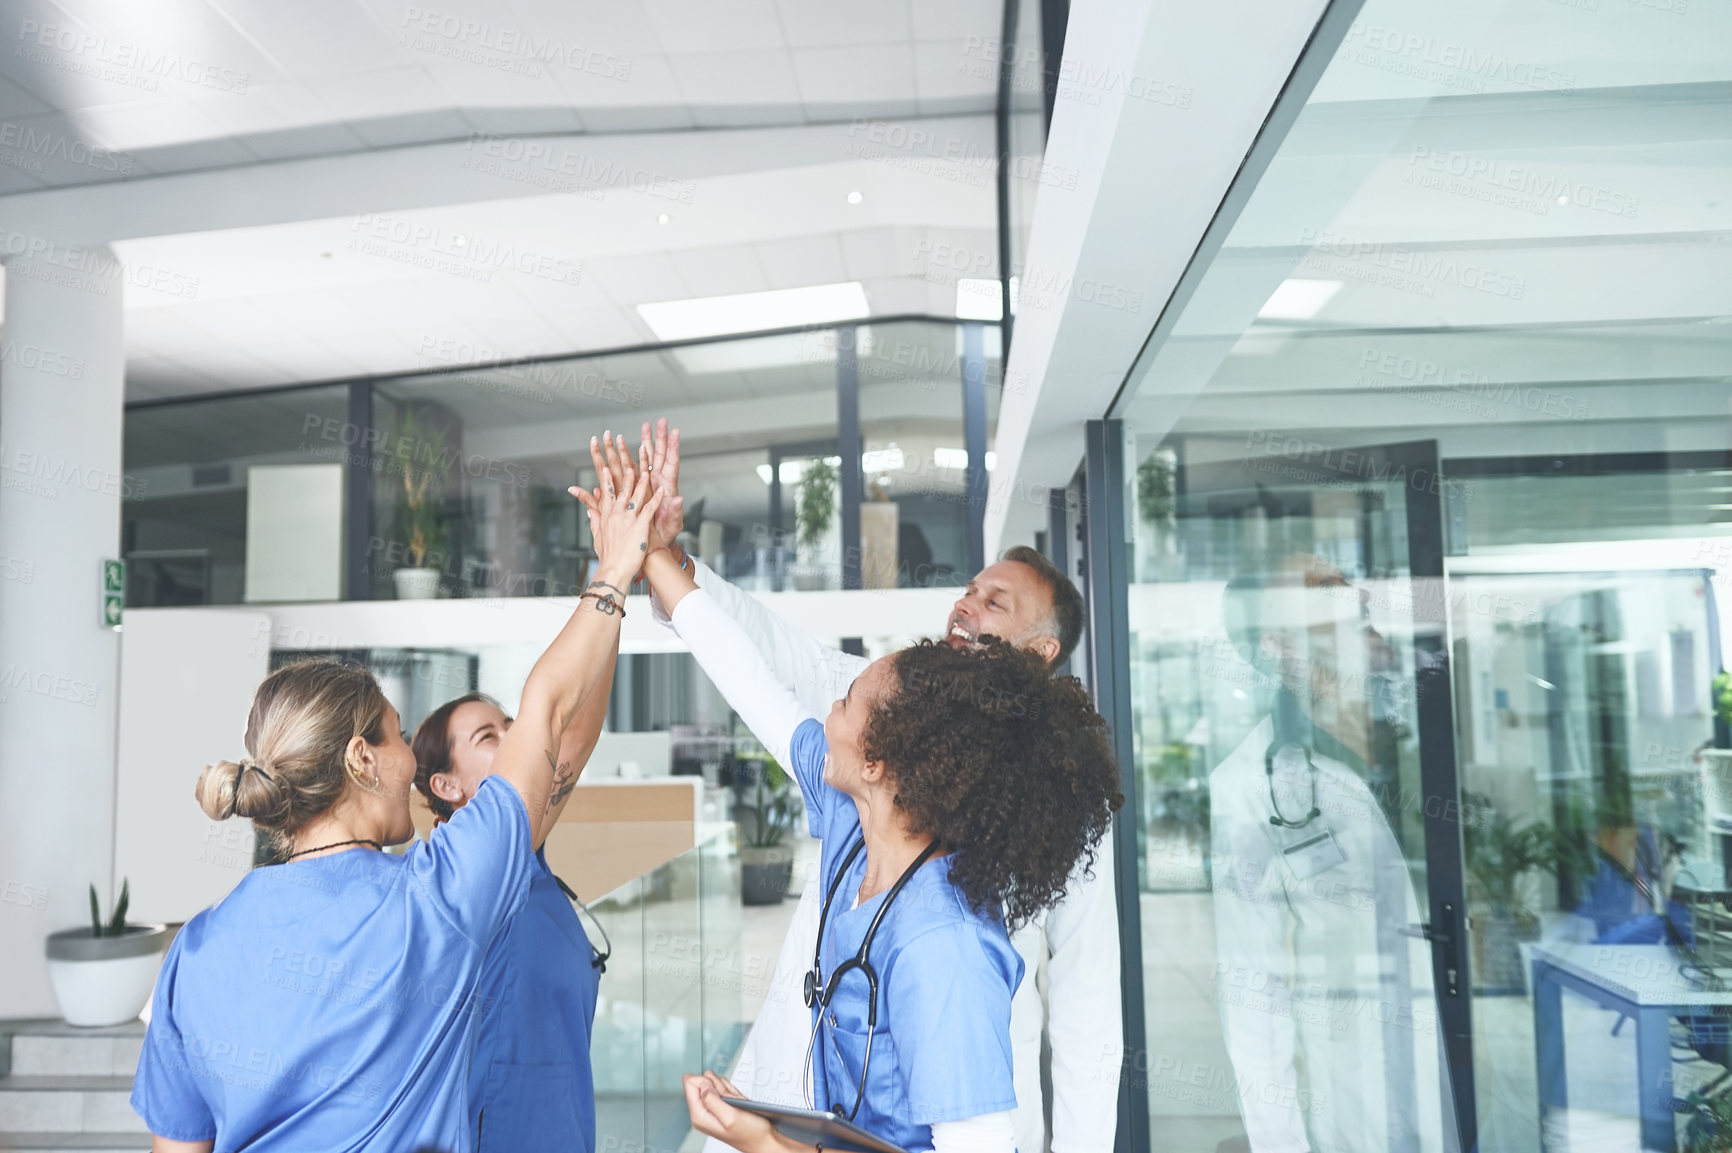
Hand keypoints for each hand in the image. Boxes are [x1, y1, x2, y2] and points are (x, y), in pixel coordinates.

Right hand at [569, 439, 661, 587]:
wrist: (613, 571)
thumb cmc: (607, 556)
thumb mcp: (597, 534)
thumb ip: (594, 518)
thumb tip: (589, 508)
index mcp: (606, 513)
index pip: (605, 488)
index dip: (606, 472)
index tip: (605, 458)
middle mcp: (616, 512)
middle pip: (620, 483)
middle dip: (621, 463)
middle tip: (619, 447)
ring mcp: (628, 518)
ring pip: (636, 492)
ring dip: (643, 477)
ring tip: (647, 463)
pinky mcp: (640, 526)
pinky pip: (650, 509)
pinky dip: (657, 498)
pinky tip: (662, 489)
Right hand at [641, 418, 684, 546]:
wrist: (653, 541)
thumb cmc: (666, 533)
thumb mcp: (673, 524)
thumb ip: (675, 511)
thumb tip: (679, 499)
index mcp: (667, 486)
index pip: (671, 462)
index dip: (673, 447)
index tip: (675, 431)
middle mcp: (659, 480)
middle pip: (660, 454)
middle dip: (660, 437)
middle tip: (660, 420)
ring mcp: (648, 482)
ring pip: (647, 457)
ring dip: (646, 440)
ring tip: (646, 425)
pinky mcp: (638, 486)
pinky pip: (634, 467)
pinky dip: (631, 454)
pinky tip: (628, 444)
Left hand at [683, 1071, 780, 1152]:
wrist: (762, 1139)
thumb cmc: (750, 1133)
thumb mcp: (730, 1116)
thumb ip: (712, 1099)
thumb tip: (702, 1084)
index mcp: (699, 1116)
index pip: (689, 1083)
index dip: (706, 1082)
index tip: (718, 1093)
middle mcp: (702, 1112)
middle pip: (702, 1081)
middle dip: (719, 1087)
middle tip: (729, 1101)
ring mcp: (711, 1108)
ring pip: (713, 1083)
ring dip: (727, 1090)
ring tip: (735, 1104)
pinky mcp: (720, 1105)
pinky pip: (723, 1088)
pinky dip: (732, 1092)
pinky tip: (737, 1104)